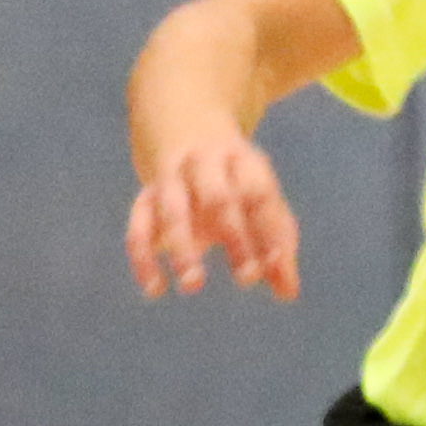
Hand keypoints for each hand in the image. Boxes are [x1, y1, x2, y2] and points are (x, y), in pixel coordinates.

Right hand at [126, 129, 301, 299]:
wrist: (186, 132)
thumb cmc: (238, 184)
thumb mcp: (263, 204)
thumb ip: (278, 247)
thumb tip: (287, 294)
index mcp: (243, 161)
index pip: (258, 193)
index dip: (268, 229)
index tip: (274, 267)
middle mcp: (205, 164)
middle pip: (219, 198)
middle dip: (235, 238)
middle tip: (247, 279)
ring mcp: (171, 178)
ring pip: (173, 210)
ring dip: (182, 249)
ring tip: (193, 285)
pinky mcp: (145, 198)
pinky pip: (138, 227)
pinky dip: (143, 258)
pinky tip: (154, 289)